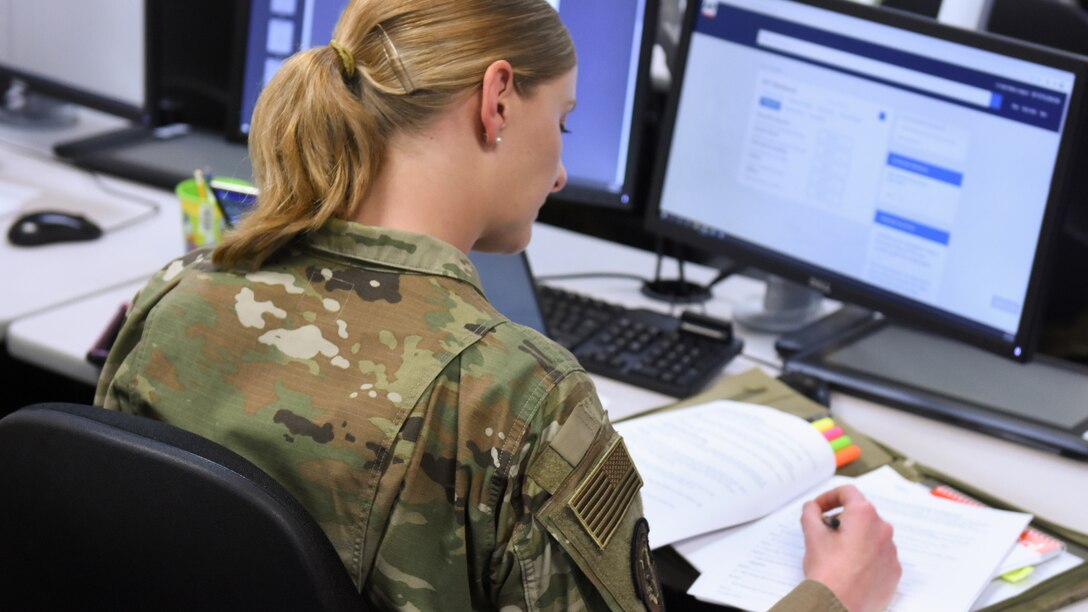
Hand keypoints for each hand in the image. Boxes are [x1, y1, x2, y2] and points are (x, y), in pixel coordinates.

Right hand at [800, 485, 900, 611]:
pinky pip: (879, 555)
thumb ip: (810, 513)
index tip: (818, 509)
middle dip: (840, 519)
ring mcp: (891, 552)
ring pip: (871, 535)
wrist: (838, 606)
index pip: (847, 492)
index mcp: (864, 515)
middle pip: (860, 514)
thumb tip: (812, 508)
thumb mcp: (812, 536)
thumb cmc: (827, 572)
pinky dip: (865, 556)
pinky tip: (849, 568)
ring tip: (835, 554)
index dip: (828, 497)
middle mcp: (883, 530)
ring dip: (854, 538)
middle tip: (823, 532)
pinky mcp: (894, 571)